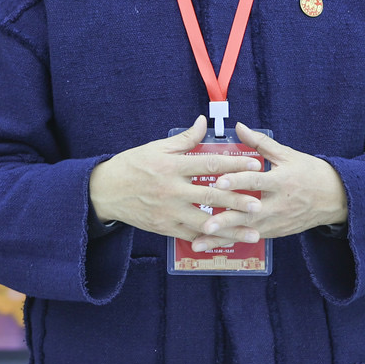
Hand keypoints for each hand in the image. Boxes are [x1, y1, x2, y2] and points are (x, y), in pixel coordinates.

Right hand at [88, 116, 264, 244]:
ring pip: (205, 221)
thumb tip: (203, 122)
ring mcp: (169, 210)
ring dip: (231, 228)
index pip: (208, 163)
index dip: (234, 163)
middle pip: (211, 195)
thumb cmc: (132, 166)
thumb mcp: (155, 147)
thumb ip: (184, 139)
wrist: (105, 191)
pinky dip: (211, 239)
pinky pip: (192, 235)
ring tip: (253, 232)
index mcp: (171, 165)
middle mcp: (172, 189)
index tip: (255, 163)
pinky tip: (228, 241)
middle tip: (259, 204)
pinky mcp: (165, 227)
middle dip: (237, 200)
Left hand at [192, 123, 348, 249]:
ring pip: (247, 230)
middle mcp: (279, 205)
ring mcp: (277, 222)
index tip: (218, 182)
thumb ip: (260, 142)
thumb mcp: (287, 154)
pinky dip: (231, 241)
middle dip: (226, 220)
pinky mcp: (276, 232)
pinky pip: (250, 236)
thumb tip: (238, 126)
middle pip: (249, 214)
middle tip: (204, 224)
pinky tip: (212, 245)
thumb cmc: (310, 172)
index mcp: (282, 182)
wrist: (336, 198)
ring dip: (223, 237)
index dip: (237, 181)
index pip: (256, 182)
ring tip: (200, 242)